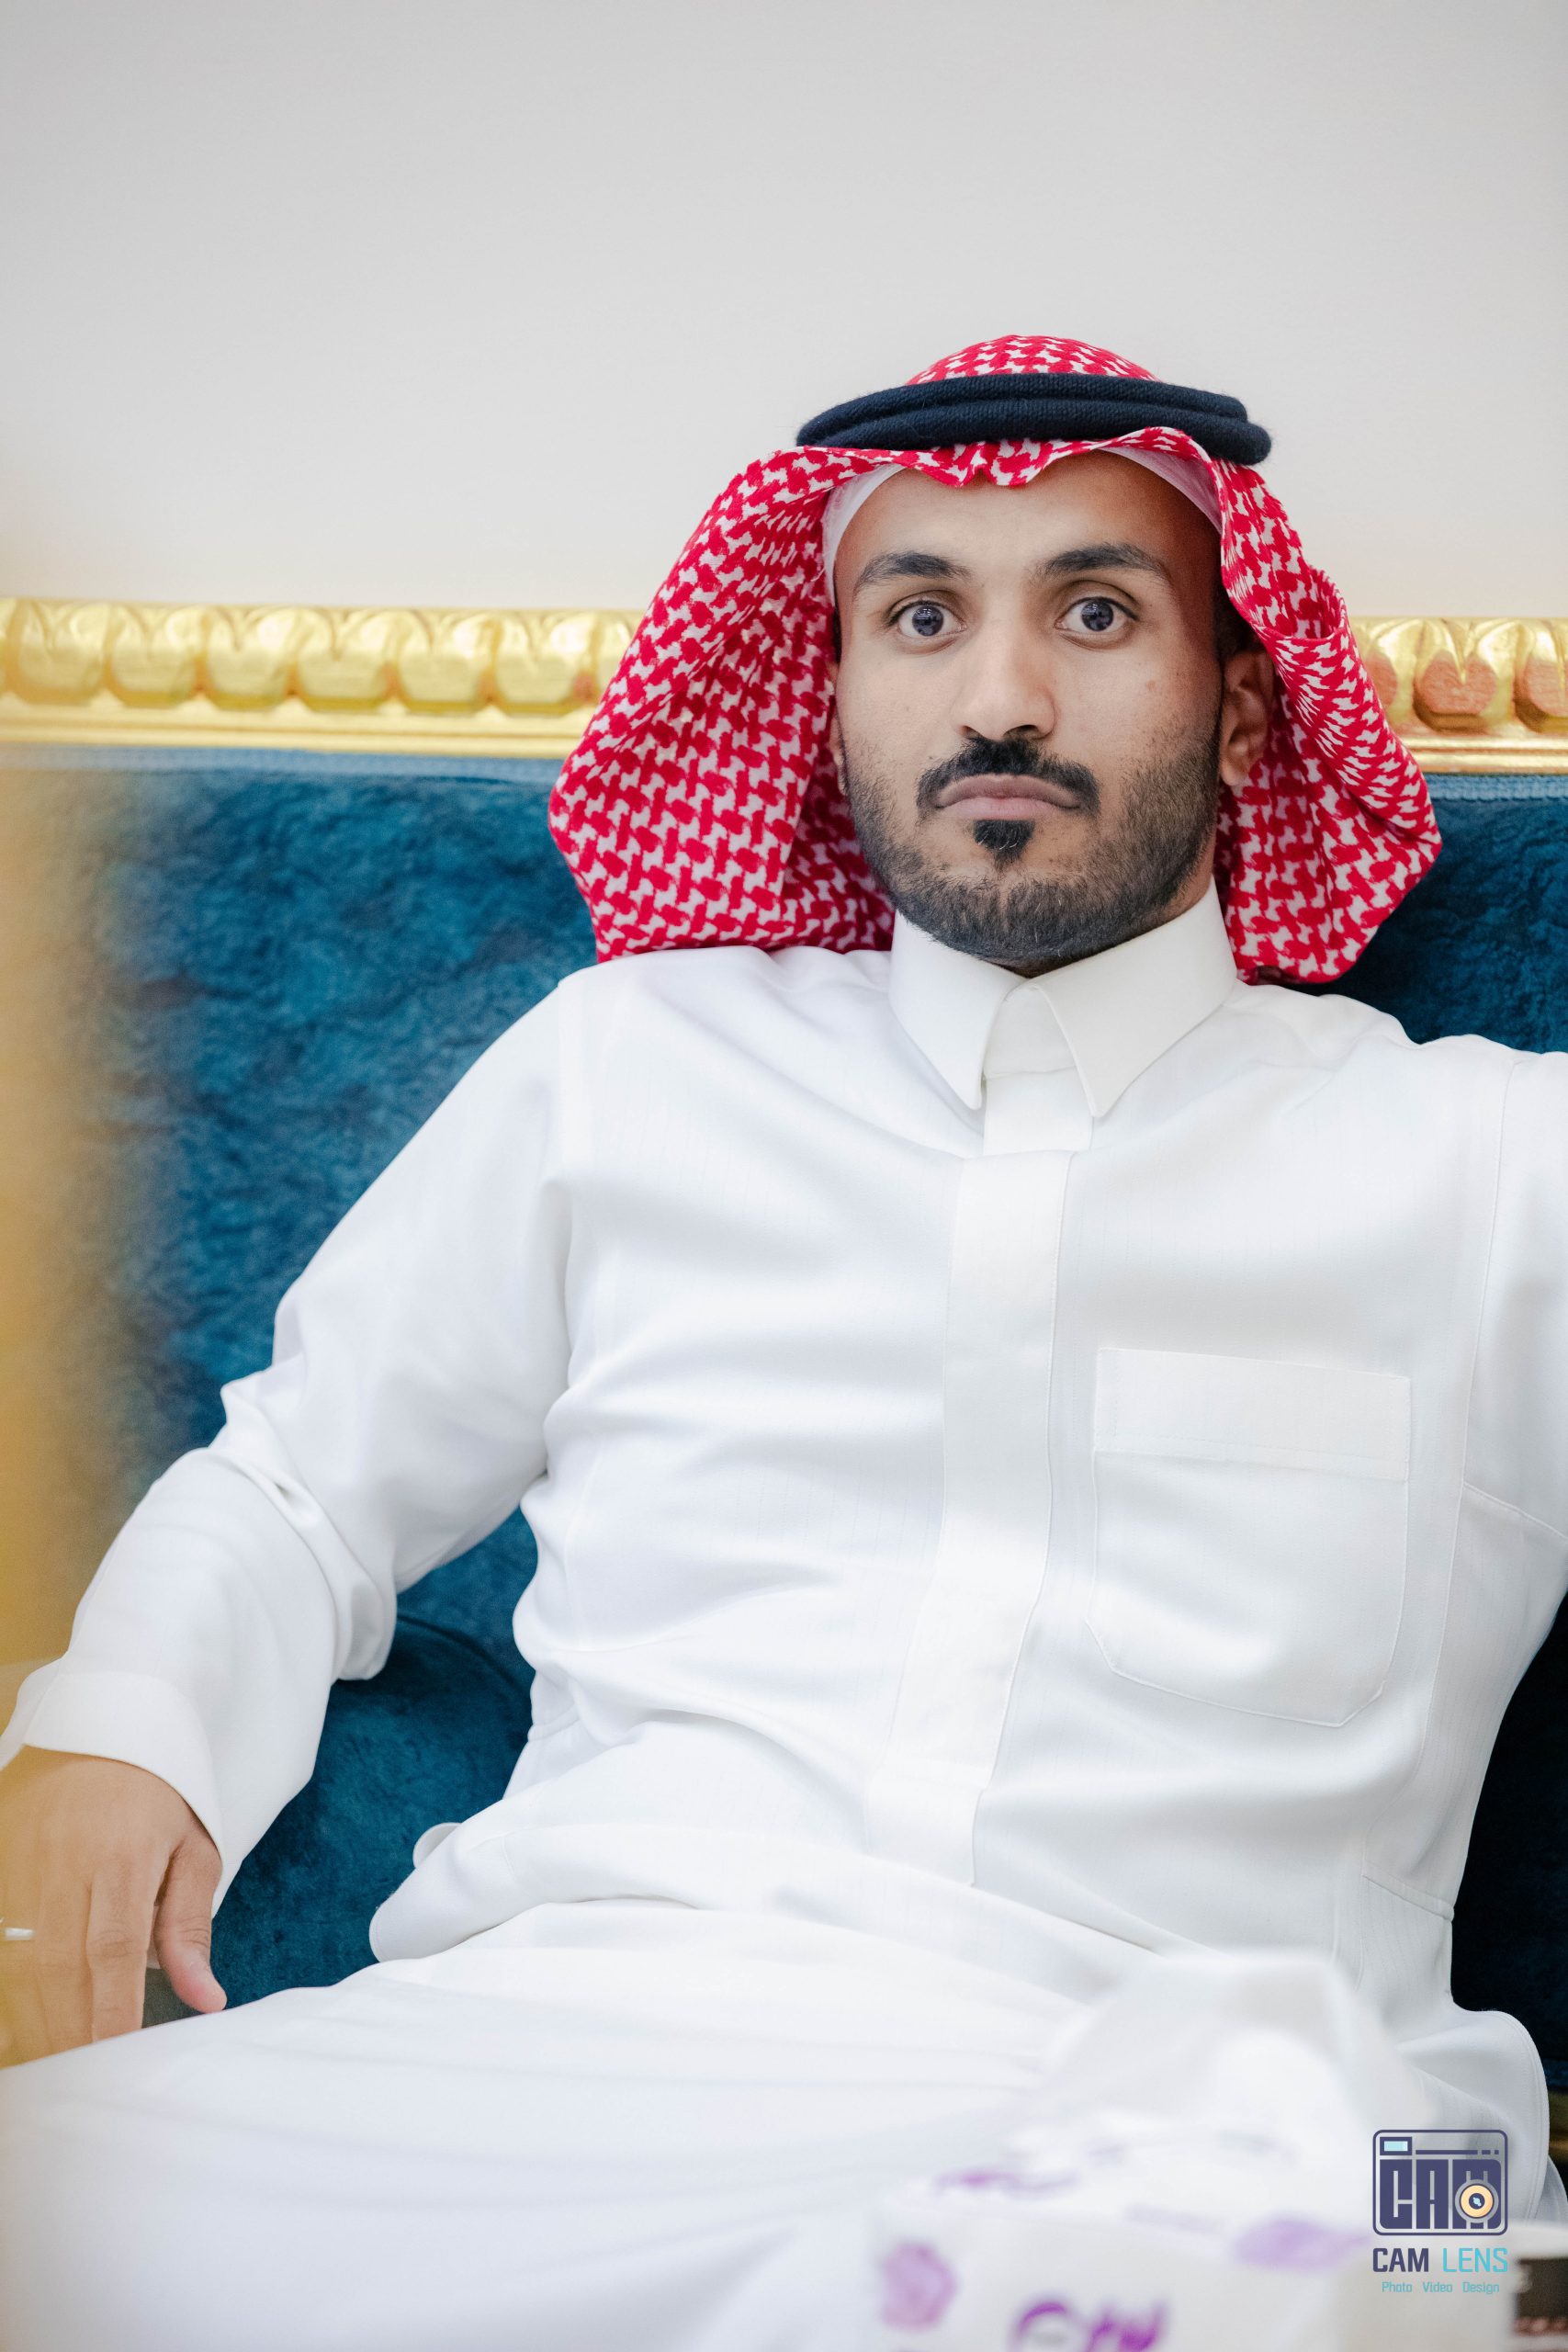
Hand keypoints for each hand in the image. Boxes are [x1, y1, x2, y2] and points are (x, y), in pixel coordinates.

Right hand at [0, 1749, 224, 2063]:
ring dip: (35, 2016)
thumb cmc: (160, 1795)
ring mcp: (24, 1862)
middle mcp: (65, 1861)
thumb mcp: (194, 1849)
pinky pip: (1, 1936)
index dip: (109, 2011)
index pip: (112, 1949)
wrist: (104, 1725)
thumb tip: (205, 1999)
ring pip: (18, 1958)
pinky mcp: (3, 1862)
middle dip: (68, 2029)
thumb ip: (189, 1927)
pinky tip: (25, 2018)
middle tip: (81, 2079)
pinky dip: (11, 1983)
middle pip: (57, 1964)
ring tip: (54, 2062)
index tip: (114, 2059)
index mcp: (123, 1856)